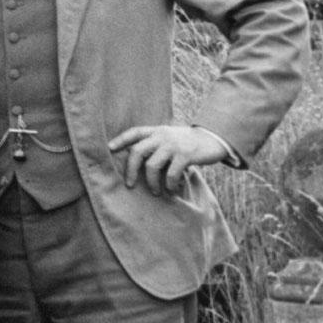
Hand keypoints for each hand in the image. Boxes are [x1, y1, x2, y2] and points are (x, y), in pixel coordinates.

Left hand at [108, 123, 230, 195]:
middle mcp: (162, 136)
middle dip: (130, 170)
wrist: (213, 139)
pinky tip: (172, 189)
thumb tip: (138, 162)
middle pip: (137, 151)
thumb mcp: (170, 138)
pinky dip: (169, 184)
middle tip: (130, 184)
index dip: (121, 139)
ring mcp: (173, 145)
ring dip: (152, 182)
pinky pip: (170, 173)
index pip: (134, 132)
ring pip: (151, 165)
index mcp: (157, 131)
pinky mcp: (185, 155)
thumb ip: (156, 144)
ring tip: (156, 192)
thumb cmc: (187, 143)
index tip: (109, 148)